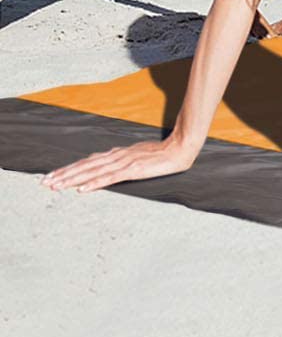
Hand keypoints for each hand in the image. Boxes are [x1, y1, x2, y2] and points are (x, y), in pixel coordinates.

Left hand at [42, 135, 197, 193]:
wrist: (181, 148)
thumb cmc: (163, 153)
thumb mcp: (139, 156)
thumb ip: (123, 161)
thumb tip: (109, 166)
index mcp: (117, 154)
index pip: (88, 161)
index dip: (69, 169)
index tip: (53, 176)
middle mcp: (116, 156)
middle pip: (85, 166)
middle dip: (64, 174)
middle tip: (45, 182)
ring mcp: (124, 162)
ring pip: (92, 171)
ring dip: (73, 179)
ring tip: (56, 185)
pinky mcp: (132, 170)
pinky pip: (109, 178)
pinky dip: (94, 183)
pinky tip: (82, 189)